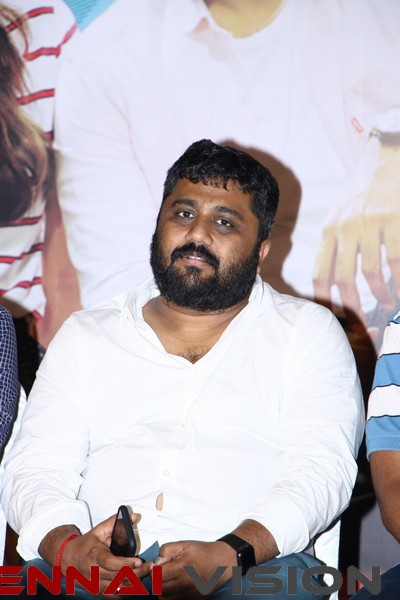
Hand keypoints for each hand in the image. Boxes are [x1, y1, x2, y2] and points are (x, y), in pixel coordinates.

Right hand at [55, 514, 149, 595]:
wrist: (69, 559)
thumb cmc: (87, 544)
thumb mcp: (99, 530)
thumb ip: (116, 522)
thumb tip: (135, 516)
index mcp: (95, 555)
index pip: (110, 562)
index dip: (125, 563)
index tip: (138, 560)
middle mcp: (95, 572)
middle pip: (118, 576)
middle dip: (136, 572)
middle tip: (150, 566)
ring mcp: (96, 584)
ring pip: (119, 587)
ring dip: (134, 582)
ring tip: (147, 573)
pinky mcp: (99, 592)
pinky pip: (115, 595)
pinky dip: (127, 591)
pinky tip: (137, 583)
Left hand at [152, 540, 235, 598]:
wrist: (222, 563)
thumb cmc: (202, 552)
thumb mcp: (185, 544)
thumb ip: (167, 550)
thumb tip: (156, 562)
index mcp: (182, 568)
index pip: (155, 576)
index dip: (153, 570)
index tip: (156, 566)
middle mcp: (185, 584)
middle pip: (158, 588)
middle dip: (156, 580)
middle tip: (162, 572)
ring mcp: (189, 594)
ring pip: (164, 598)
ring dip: (162, 589)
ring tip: (168, 579)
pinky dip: (171, 596)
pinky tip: (175, 586)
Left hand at [313, 149, 399, 326]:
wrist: (386, 155)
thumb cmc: (363, 190)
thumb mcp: (339, 214)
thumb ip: (335, 242)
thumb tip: (331, 278)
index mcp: (329, 230)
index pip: (321, 273)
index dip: (326, 299)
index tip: (334, 316)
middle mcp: (345, 229)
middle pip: (342, 278)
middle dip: (351, 306)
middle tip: (361, 323)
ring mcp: (370, 225)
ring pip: (370, 273)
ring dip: (380, 295)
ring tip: (388, 305)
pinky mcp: (393, 220)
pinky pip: (395, 261)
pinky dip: (399, 281)